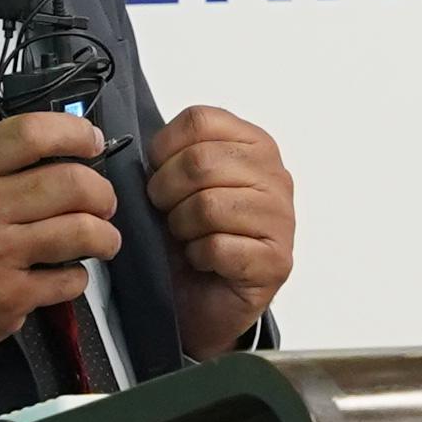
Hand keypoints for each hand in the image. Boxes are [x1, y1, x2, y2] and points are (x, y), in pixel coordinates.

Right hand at [0, 110, 121, 367]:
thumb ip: (1, 166)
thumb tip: (68, 155)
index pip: (30, 134)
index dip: (74, 132)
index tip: (92, 141)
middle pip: (71, 183)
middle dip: (102, 193)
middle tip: (104, 203)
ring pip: (82, 232)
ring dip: (105, 236)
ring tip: (103, 240)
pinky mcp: (11, 297)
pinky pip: (70, 280)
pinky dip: (78, 277)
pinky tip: (65, 275)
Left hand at [148, 104, 296, 357]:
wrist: (206, 302)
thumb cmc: (193, 239)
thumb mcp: (179, 187)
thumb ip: (172, 159)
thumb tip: (140, 151)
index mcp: (253, 145)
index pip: (201, 120)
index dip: (164, 148)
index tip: (157, 172)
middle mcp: (275, 176)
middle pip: (201, 161)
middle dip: (166, 191)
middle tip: (165, 213)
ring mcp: (281, 219)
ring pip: (208, 205)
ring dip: (182, 227)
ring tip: (187, 238)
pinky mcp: (275, 261)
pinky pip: (218, 247)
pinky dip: (198, 257)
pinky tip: (203, 261)